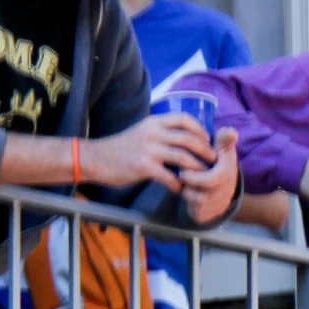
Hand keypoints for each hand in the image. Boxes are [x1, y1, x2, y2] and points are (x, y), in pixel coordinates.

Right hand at [85, 111, 216, 192]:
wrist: (96, 158)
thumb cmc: (120, 147)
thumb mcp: (141, 131)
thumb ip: (160, 132)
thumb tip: (183, 138)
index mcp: (154, 122)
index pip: (184, 119)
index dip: (200, 130)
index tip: (208, 140)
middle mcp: (153, 132)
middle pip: (188, 138)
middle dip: (205, 150)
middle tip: (213, 160)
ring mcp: (148, 149)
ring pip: (183, 157)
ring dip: (197, 168)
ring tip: (203, 176)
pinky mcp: (143, 166)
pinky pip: (169, 176)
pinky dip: (178, 184)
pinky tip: (180, 189)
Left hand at [179, 127, 240, 224]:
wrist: (223, 186)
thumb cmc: (218, 162)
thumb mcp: (222, 148)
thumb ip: (224, 140)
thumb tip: (231, 132)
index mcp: (229, 172)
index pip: (215, 177)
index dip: (196, 174)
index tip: (186, 165)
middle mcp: (227, 189)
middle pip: (205, 192)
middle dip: (190, 182)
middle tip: (182, 174)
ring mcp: (220, 203)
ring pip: (200, 201)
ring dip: (188, 192)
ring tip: (184, 183)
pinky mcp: (211, 213)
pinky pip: (198, 212)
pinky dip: (190, 203)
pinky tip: (188, 193)